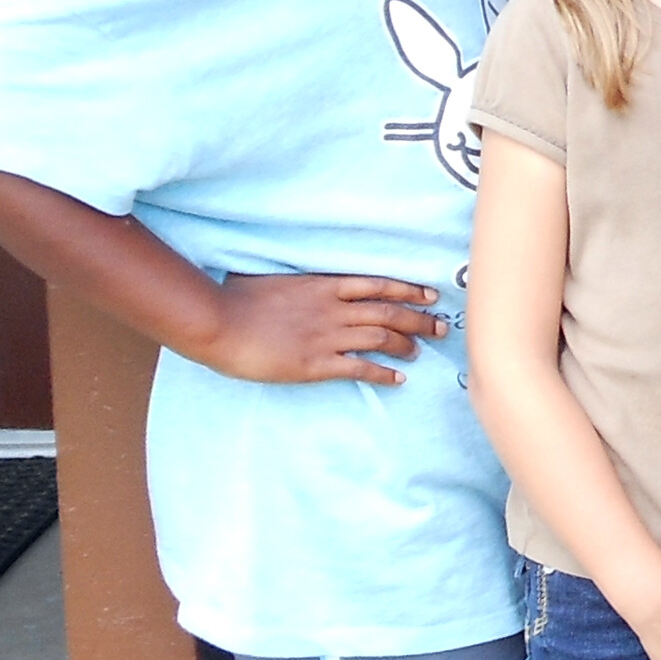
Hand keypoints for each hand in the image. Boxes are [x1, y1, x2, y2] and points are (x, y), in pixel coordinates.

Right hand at [192, 274, 445, 384]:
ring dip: (406, 345)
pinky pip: (359, 368)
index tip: (430, 295)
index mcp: (325, 285)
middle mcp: (334, 309)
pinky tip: (398, 378)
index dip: (408, 290)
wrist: (220, 322)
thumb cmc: (239, 298)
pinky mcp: (316, 363)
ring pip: (380, 339)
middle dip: (419, 320)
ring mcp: (327, 336)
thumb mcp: (278, 281)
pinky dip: (383, 372)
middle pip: (389, 313)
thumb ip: (303, 286)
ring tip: (420, 351)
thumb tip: (312, 287)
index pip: (379, 286)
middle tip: (441, 327)